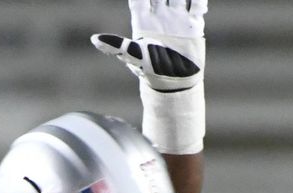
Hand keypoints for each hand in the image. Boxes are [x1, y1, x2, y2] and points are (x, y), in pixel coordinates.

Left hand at [91, 0, 205, 91]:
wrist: (174, 85)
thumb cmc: (151, 71)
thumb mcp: (133, 57)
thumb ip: (116, 46)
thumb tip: (94, 39)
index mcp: (143, 21)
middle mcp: (160, 16)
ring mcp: (176, 18)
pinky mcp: (192, 24)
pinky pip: (196, 6)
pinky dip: (198, 1)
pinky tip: (198, 0)